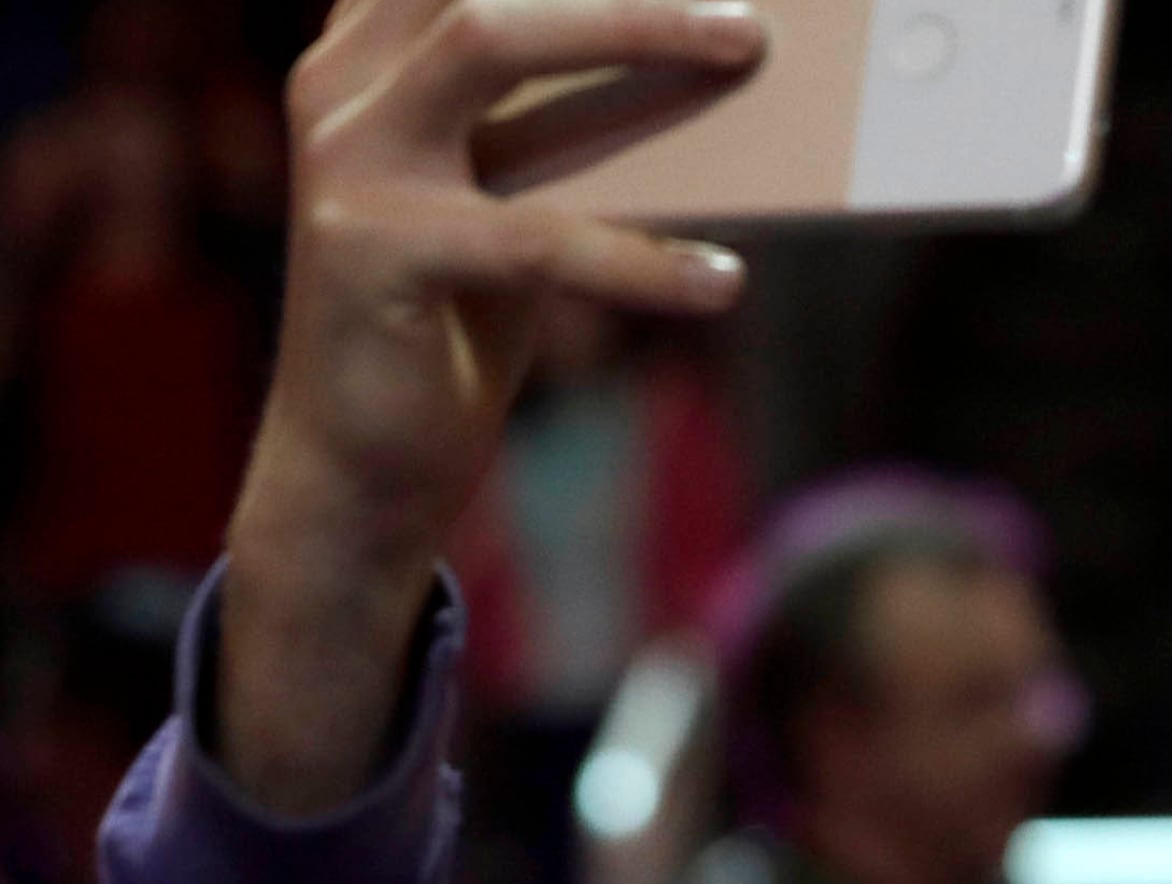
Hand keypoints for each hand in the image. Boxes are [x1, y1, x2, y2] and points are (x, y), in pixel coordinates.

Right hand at [220, 0, 765, 813]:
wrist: (362, 461)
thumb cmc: (458, 314)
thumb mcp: (513, 197)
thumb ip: (567, 123)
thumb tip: (711, 59)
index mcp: (364, 57)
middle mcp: (339, 88)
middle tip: (744, 4)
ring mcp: (344, 162)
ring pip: (488, 49)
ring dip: (631, 36)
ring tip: (743, 54)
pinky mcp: (370, 253)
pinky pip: (534, 239)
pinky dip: (641, 261)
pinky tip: (722, 281)